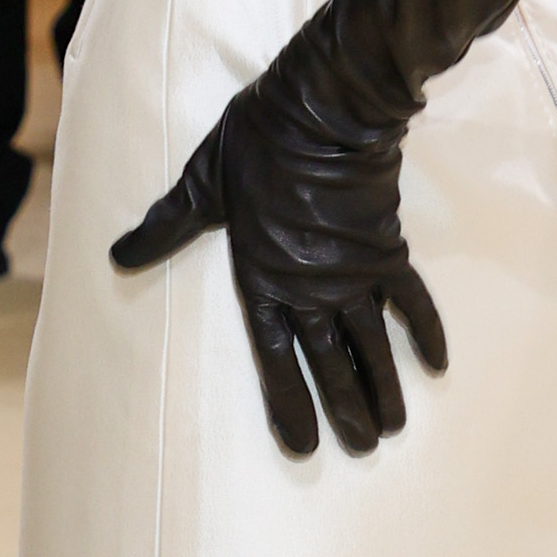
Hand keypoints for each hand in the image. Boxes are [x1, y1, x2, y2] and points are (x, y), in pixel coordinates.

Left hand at [112, 66, 447, 458]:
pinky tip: (437, 365)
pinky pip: (412, 299)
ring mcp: (355, 272)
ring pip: (373, 343)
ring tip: (393, 427)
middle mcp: (312, 287)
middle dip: (346, 410)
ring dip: (384, 387)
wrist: (324, 108)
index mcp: (264, 278)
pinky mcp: (388, 248)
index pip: (275, 358)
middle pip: (332, 362)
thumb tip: (119, 255)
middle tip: (361, 448)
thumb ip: (168, 227)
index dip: (289, 404)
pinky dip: (425, 331)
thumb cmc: (257, 143)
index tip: (303, 446)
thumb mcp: (203, 185)